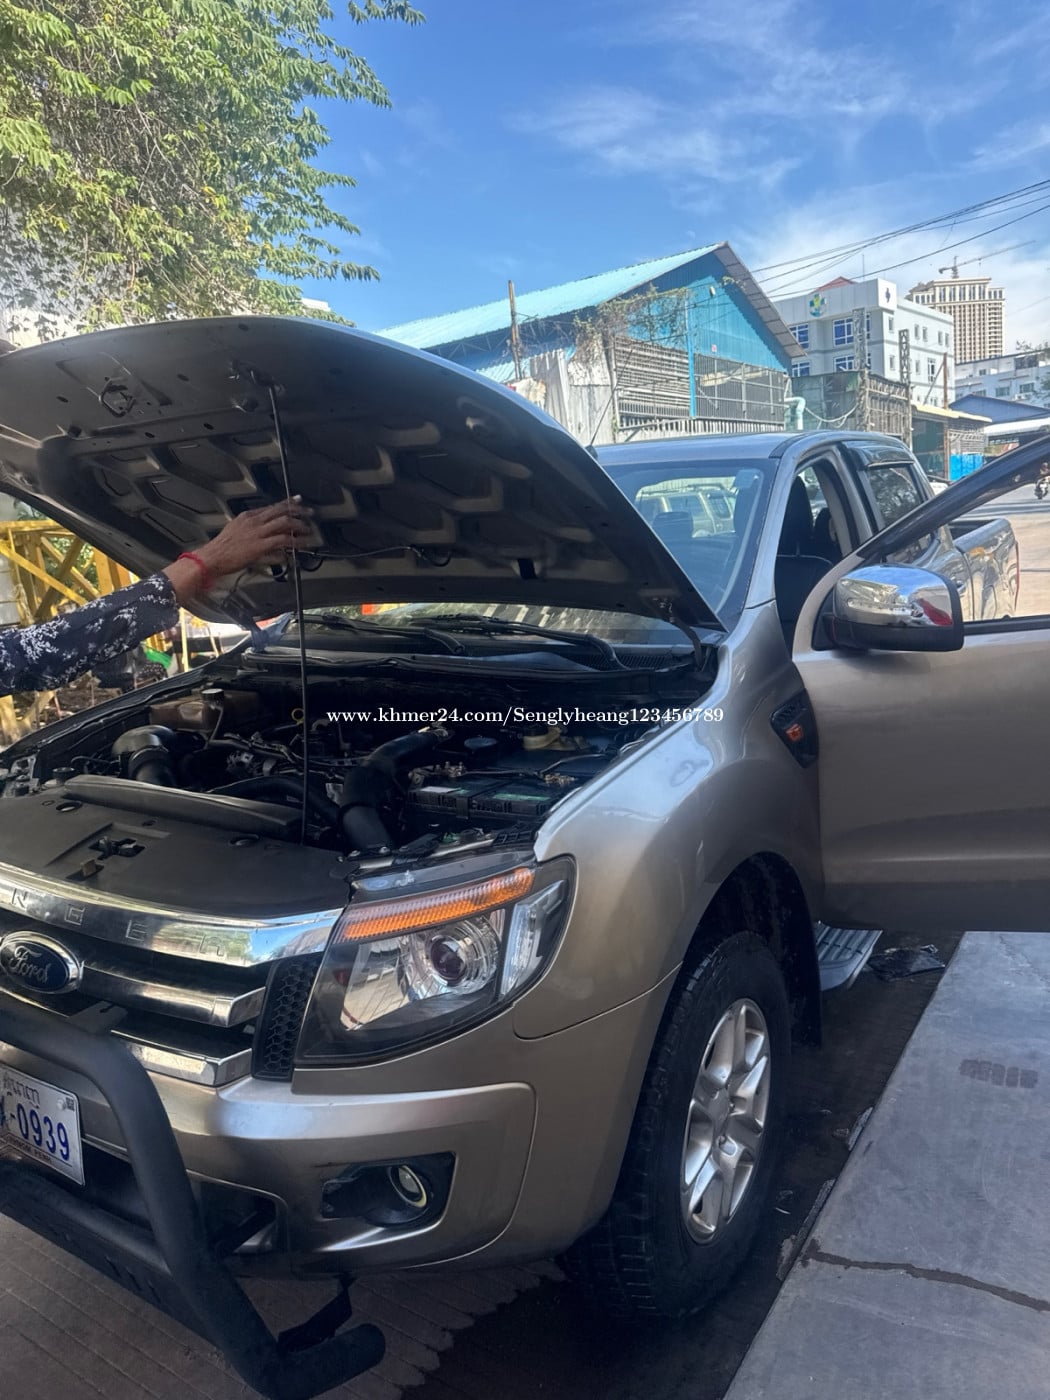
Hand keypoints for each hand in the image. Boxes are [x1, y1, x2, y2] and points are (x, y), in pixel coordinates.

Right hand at [198, 497, 313, 574]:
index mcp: (247, 517)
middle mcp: (254, 521)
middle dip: (297, 510)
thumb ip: (251, 532)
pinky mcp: (261, 545)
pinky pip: (283, 540)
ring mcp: (258, 532)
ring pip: (284, 523)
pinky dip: (295, 542)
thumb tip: (264, 537)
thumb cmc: (221, 550)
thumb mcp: (235, 533)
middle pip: (280, 510)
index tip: (296, 500)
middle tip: (309, 513)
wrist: (211, 558)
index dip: (286, 502)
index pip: (271, 506)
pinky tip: (302, 544)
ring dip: (299, 526)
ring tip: (308, 530)